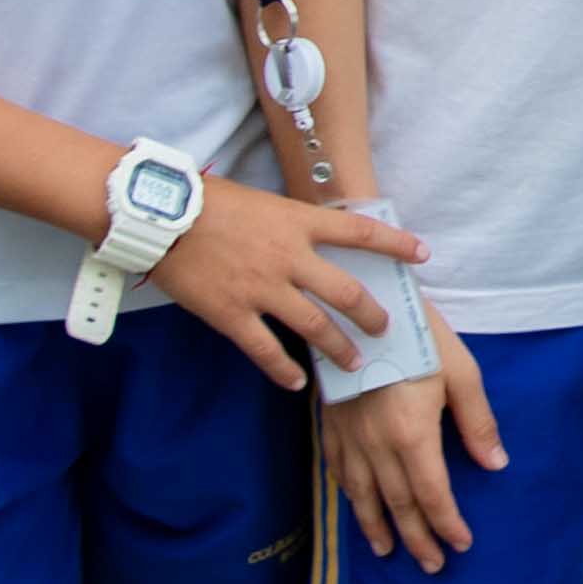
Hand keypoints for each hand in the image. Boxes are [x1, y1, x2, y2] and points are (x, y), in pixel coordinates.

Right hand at [149, 175, 423, 387]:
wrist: (160, 215)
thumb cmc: (207, 201)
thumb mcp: (262, 203)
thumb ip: (291, 225)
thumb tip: (314, 241)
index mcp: (298, 222)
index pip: (360, 231)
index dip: (395, 244)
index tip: (422, 254)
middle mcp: (289, 257)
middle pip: (347, 293)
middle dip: (372, 316)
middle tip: (385, 330)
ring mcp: (263, 289)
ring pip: (315, 327)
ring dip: (340, 349)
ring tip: (355, 364)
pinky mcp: (232, 314)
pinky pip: (266, 350)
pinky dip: (284, 370)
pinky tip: (297, 382)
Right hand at [326, 333, 506, 568]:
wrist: (359, 305)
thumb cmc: (419, 334)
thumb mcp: (461, 371)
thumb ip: (477, 421)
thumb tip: (495, 464)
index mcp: (412, 434)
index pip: (432, 495)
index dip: (447, 524)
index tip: (461, 544)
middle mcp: (376, 444)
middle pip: (399, 504)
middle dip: (417, 538)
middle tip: (432, 565)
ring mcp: (349, 436)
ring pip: (362, 495)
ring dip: (377, 527)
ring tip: (388, 552)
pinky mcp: (330, 423)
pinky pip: (336, 471)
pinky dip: (348, 496)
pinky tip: (356, 507)